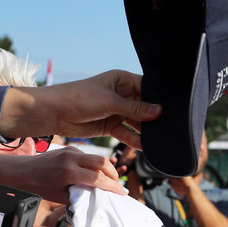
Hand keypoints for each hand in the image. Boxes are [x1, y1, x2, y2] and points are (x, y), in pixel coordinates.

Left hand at [0, 70, 161, 148]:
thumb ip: (135, 108)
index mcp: (122, 80)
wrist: (53, 113)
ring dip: (146, 131)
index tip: (174, 109)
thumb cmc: (78, 98)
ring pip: (136, 122)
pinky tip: (145, 146)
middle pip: (144, 107)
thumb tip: (159, 111)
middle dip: (154, 117)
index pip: (147, 88)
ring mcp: (116, 111)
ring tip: (161, 140)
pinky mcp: (110, 125)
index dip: (159, 98)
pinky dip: (134, 140)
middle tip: (171, 127)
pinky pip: (126, 133)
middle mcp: (121, 94)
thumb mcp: (109, 102)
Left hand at [13, 146, 126, 202]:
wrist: (22, 171)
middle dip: (113, 174)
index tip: (121, 193)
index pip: (98, 178)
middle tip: (116, 185)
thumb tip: (97, 196)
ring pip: (97, 157)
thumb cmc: (39, 186)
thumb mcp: (60, 196)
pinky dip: (96, 165)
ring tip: (108, 180)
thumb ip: (80, 195)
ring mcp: (71, 151)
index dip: (112, 187)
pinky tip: (95, 173)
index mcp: (68, 172)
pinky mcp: (70, 148)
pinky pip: (89, 156)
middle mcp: (71, 158)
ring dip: (106, 169)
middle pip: (103, 162)